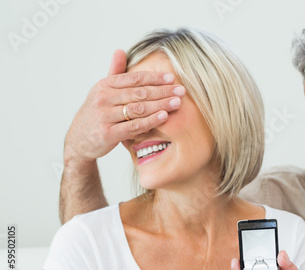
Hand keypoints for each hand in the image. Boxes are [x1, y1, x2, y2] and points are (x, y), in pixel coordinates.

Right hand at [63, 49, 184, 165]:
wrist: (79, 140)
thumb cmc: (97, 113)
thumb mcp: (102, 91)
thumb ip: (114, 72)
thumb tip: (120, 50)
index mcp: (104, 85)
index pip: (134, 78)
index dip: (155, 77)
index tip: (172, 78)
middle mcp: (103, 98)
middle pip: (139, 93)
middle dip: (163, 91)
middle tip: (181, 90)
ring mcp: (105, 116)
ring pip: (138, 109)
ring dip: (161, 105)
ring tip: (177, 103)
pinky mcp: (108, 133)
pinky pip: (134, 126)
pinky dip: (151, 121)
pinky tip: (164, 117)